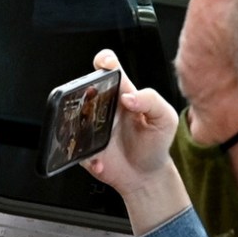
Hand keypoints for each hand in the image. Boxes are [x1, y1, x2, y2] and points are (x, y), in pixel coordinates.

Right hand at [80, 49, 191, 235]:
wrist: (145, 175)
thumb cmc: (155, 143)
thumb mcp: (165, 119)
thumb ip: (151, 101)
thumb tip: (128, 96)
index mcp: (123, 94)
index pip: (110, 69)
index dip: (105, 61)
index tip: (105, 64)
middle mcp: (103, 106)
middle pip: (85, 87)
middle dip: (84, 88)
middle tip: (94, 99)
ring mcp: (90, 125)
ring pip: (72, 114)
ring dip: (80, 123)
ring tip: (98, 136)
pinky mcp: (82, 145)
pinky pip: (75, 145)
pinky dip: (87, 155)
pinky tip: (101, 161)